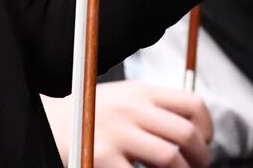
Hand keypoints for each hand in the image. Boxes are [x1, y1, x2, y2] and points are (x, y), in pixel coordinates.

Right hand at [42, 82, 213, 167]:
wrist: (46, 121)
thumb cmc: (87, 115)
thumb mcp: (120, 98)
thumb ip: (150, 107)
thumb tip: (190, 130)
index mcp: (139, 91)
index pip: (191, 103)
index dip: (207, 127)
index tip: (205, 141)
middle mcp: (130, 109)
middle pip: (186, 133)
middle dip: (201, 157)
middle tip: (198, 166)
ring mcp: (116, 133)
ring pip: (170, 157)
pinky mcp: (102, 157)